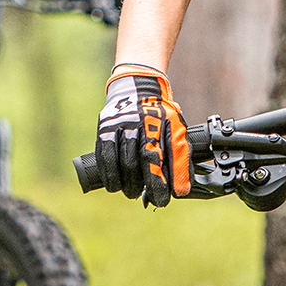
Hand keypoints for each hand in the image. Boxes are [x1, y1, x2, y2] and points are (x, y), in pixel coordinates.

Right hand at [94, 63, 188, 205]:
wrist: (138, 86)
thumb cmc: (160, 113)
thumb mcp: (176, 129)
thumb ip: (180, 157)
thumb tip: (182, 190)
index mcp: (158, 124)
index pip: (156, 159)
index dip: (159, 183)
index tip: (162, 200)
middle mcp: (137, 124)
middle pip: (136, 163)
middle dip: (142, 186)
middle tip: (146, 196)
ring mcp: (118, 126)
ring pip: (119, 162)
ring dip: (125, 184)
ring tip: (132, 192)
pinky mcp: (104, 129)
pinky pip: (103, 157)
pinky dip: (108, 175)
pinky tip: (114, 185)